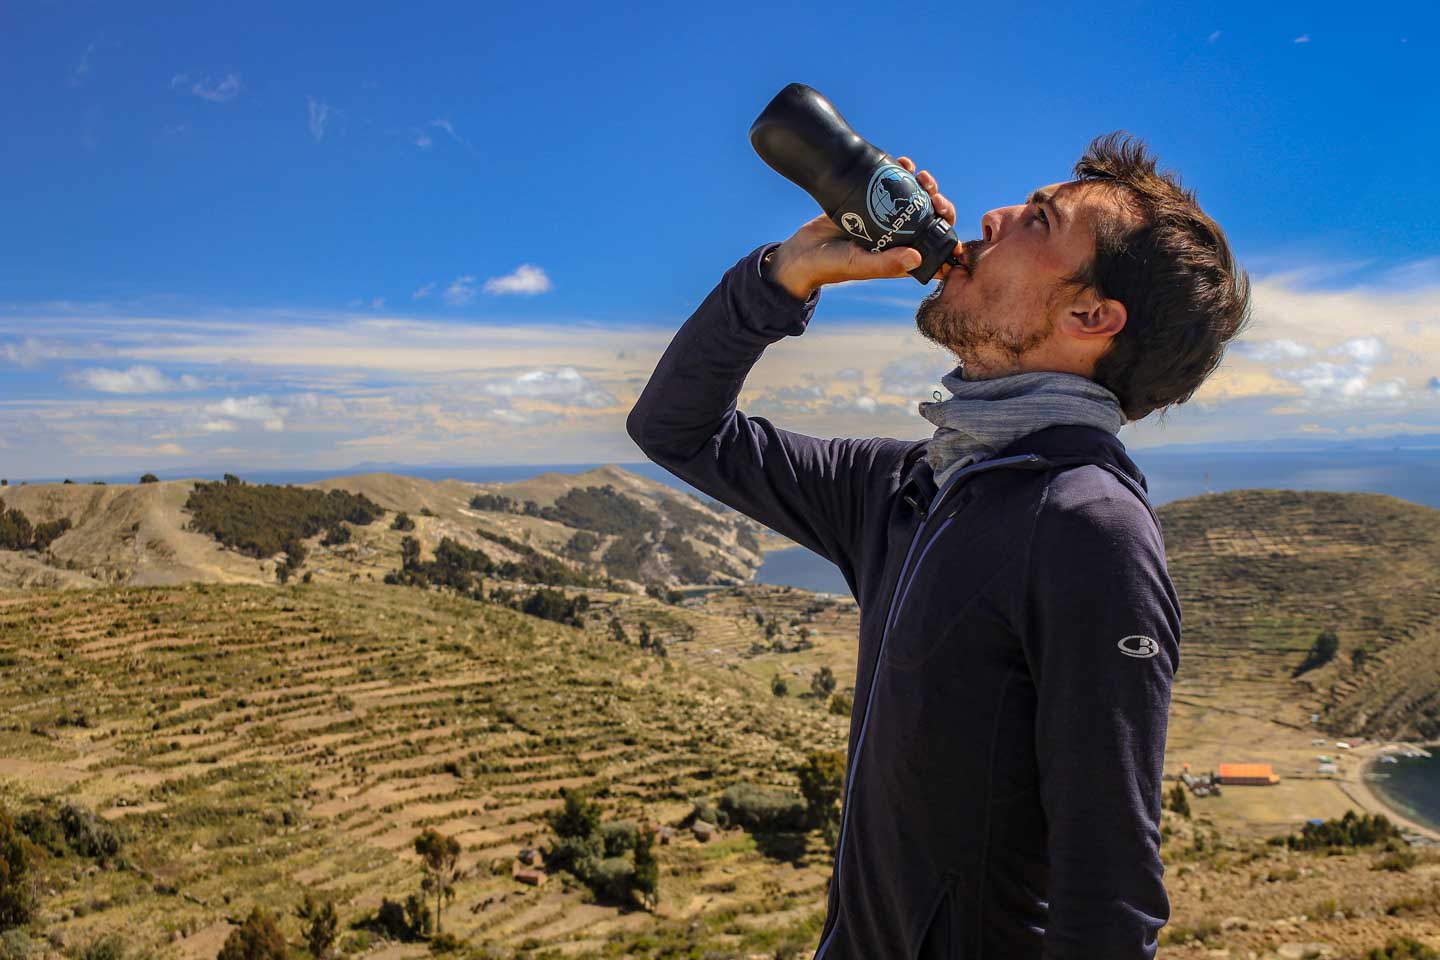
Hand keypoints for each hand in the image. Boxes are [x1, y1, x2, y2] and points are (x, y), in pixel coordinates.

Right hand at [766, 155, 957, 299]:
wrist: (801, 251)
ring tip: (921, 175)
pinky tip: (904, 162)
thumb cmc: (830, 266)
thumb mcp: (859, 265)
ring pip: (915, 200)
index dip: (948, 235)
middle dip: (939, 204)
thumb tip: (918, 257)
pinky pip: (893, 185)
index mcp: (901, 256)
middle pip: (930, 219)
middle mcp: (897, 237)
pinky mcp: (870, 201)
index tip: (945, 219)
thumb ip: (887, 264)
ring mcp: (885, 218)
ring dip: (924, 185)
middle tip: (934, 195)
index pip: (935, 248)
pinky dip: (902, 172)